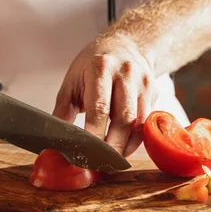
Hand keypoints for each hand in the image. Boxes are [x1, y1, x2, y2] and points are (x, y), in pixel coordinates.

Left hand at [53, 33, 155, 156]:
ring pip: (139, 123)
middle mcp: (126, 74)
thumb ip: (63, 109)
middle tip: (100, 166)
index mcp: (101, 68)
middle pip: (124, 118)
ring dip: (126, 147)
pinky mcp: (154, 92)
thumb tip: (56, 139)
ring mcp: (144, 83)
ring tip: (111, 163)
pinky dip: (135, 140)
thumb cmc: (94, 64)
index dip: (94, 134)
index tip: (85, 154)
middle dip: (112, 147)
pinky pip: (146, 122)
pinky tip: (124, 150)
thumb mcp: (73, 79)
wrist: (127, 45)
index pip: (100, 107)